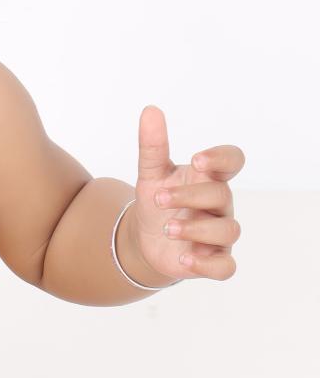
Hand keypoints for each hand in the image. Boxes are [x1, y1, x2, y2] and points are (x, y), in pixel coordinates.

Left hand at [128, 105, 244, 282]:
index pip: (232, 160)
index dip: (221, 158)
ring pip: (228, 230)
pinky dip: (208, 264)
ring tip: (167, 229)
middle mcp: (219, 205)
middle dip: (190, 196)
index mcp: (207, 178)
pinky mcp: (214, 260)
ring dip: (197, 229)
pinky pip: (226, 266)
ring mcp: (219, 233)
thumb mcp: (151, 174)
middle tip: (159, 199)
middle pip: (222, 195)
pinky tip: (184, 258)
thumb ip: (152, 145)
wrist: (145, 240)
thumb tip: (150, 110)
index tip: (197, 160)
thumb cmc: (157, 202)